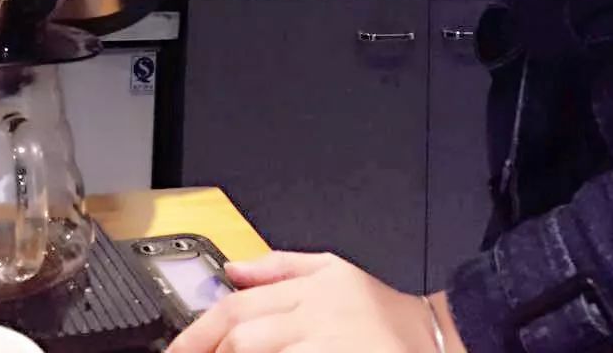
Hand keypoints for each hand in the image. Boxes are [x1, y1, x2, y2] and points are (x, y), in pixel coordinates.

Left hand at [168, 252, 465, 352]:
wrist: (438, 342)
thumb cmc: (386, 316)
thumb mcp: (335, 272)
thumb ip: (280, 267)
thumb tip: (232, 269)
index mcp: (310, 287)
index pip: (237, 306)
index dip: (199, 332)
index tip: (175, 350)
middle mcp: (315, 315)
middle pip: (243, 336)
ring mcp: (327, 346)